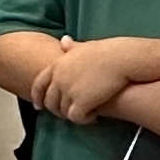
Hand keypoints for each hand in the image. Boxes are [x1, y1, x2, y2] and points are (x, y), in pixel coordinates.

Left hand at [33, 36, 148, 124]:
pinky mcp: (81, 103)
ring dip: (72, 114)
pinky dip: (84, 119)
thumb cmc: (108, 51)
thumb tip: (64, 40)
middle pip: (50, 101)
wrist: (122, 59)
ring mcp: (68, 91)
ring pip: (62, 111)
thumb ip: (71, 47)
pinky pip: (76, 118)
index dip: (37, 97)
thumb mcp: (84, 47)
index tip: (39, 105)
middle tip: (69, 114)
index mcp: (57, 65)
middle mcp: (59, 79)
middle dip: (57, 110)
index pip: (39, 84)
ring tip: (86, 114)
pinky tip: (94, 116)